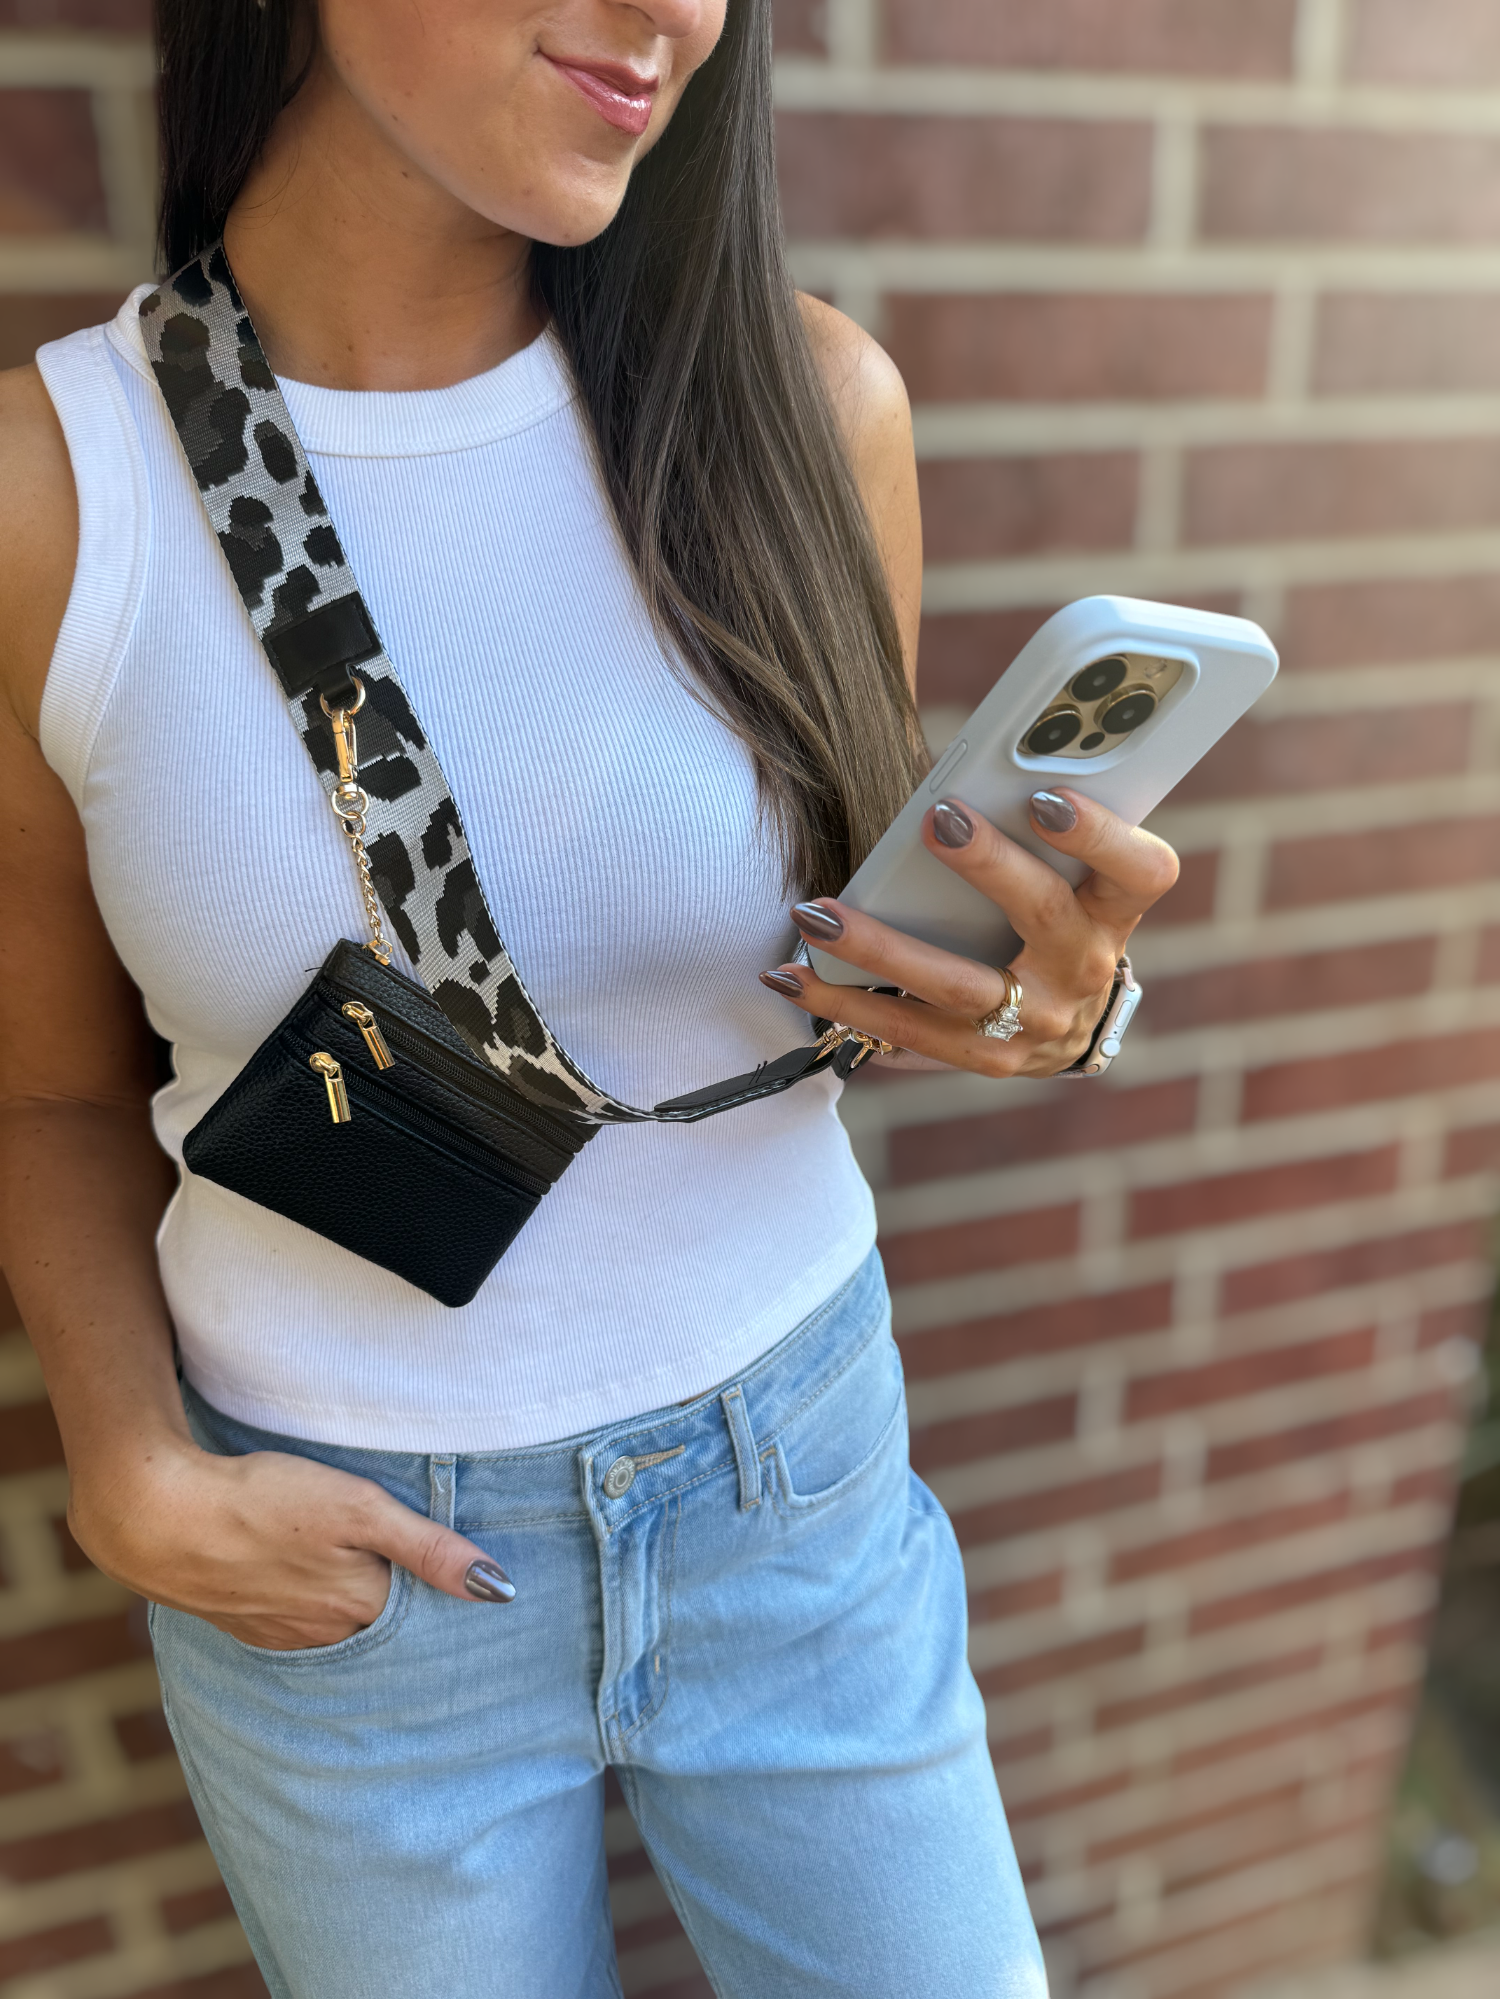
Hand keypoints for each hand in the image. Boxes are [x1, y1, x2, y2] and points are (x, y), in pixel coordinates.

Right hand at [70, 1435, 514, 1649]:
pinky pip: (296, 1624)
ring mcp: (281, 1634)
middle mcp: (326, 1633)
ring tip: (365, 1576)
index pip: (423, 1612)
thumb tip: (499, 1589)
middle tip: (417, 1580)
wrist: (158, 1518)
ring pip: (338, 1625)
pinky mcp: (246, 1623)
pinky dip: (311, 1605)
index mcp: (361, 1606)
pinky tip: (308, 1580)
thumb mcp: (359, 1509)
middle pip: (382, 1623)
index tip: (464, 1588)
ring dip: (354, 1606)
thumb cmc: (265, 1501)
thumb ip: (429, 1548)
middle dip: (402, 1605)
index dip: (441, 1593)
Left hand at [761, 787, 1177, 1078]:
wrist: (1068, 1025)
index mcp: (1114, 911)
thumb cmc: (1054, 918)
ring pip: (954, 985)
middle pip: (1042, 913)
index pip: (1140, 869)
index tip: (1046, 797)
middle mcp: (1084, 969)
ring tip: (815, 913)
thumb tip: (960, 777)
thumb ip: (1033, 831)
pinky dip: (846, 1001)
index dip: (1100, 835)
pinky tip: (795, 975)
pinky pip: (910, 1033)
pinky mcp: (990, 1058)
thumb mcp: (1067, 876)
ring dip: (877, 948)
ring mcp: (1037, 1023)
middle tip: (933, 819)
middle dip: (988, 864)